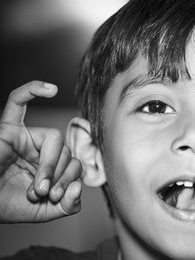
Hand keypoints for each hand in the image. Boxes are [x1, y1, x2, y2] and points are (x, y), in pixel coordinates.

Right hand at [0, 81, 81, 222]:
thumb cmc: (8, 205)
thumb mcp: (47, 211)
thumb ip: (69, 203)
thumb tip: (79, 187)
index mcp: (51, 164)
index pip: (74, 162)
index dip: (71, 179)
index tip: (56, 197)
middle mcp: (40, 148)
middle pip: (67, 150)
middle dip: (60, 175)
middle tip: (43, 193)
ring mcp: (25, 137)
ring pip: (55, 138)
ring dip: (50, 165)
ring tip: (37, 187)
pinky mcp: (8, 129)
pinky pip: (17, 101)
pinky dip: (32, 90)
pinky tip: (50, 89)